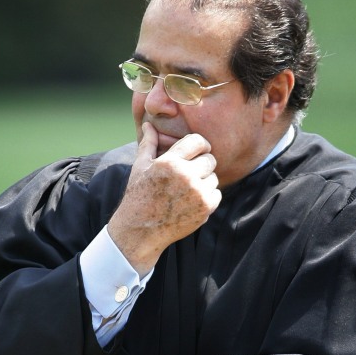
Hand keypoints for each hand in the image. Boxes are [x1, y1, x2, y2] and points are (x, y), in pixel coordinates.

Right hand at [108, 122, 220, 273]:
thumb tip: (149, 124)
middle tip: (192, 173)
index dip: (200, 145)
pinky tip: (192, 201)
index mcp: (170, 162)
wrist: (141, 230)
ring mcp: (197, 193)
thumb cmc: (139, 196)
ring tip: (188, 189)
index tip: (198, 151)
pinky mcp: (205, 209)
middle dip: (203, 164)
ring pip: (214, 177)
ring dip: (204, 181)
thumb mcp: (140, 167)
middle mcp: (185, 176)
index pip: (199, 141)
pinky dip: (208, 197)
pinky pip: (216, 194)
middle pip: (210, 159)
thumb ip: (148, 144)